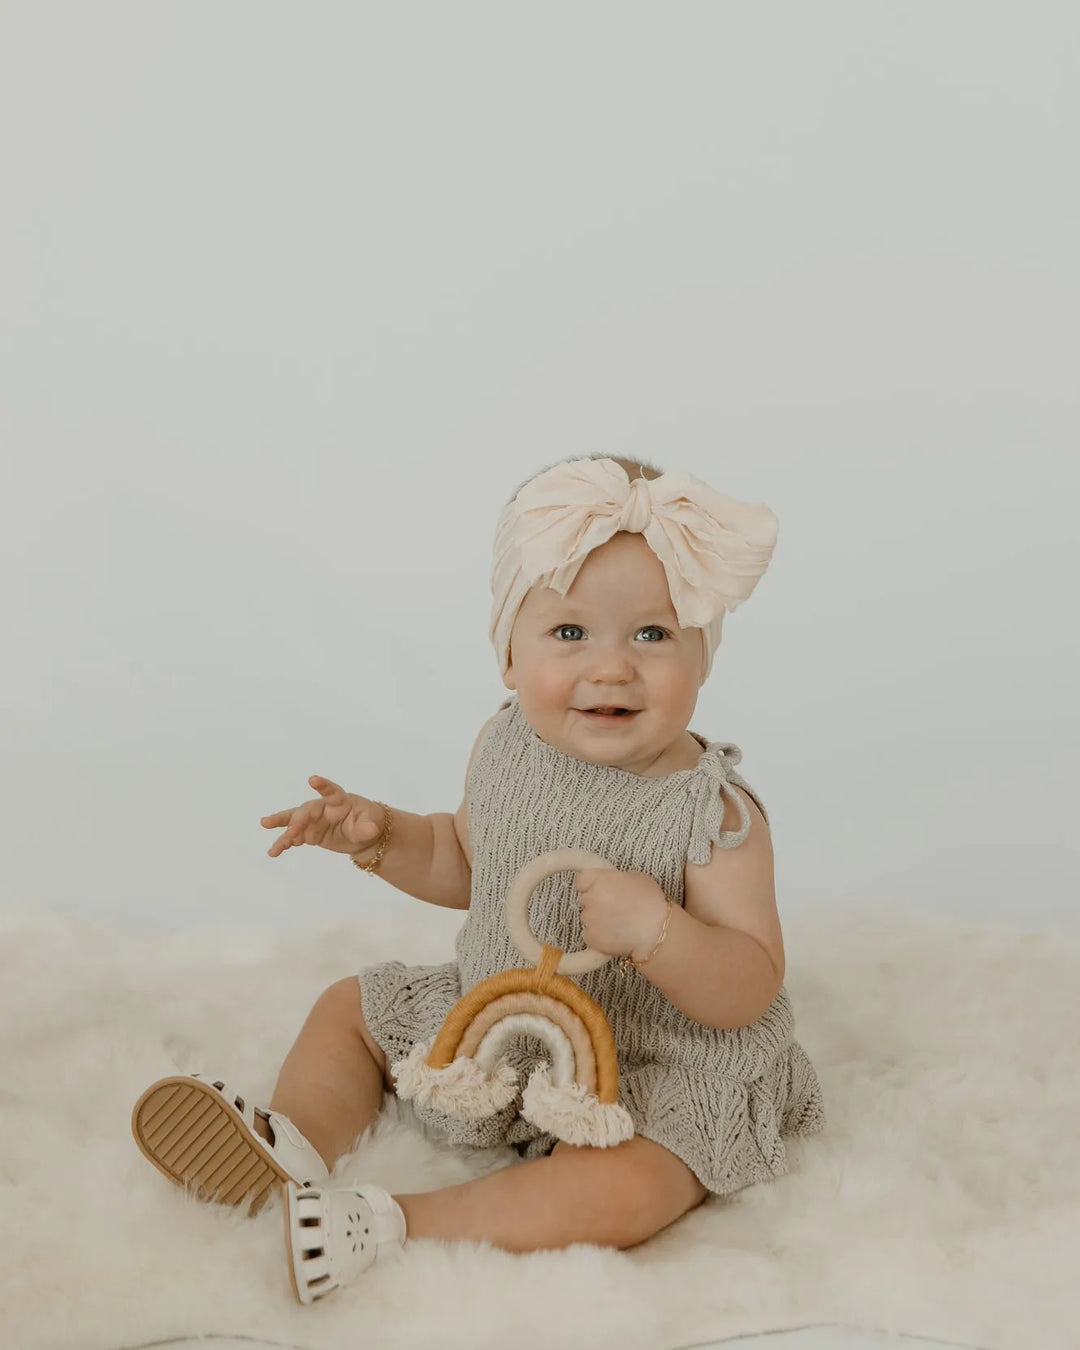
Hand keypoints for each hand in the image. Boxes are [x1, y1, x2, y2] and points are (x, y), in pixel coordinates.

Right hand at [260, 776, 384, 858]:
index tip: (312, 780)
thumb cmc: (368, 821)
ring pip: (294, 820)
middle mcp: (322, 808)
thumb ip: (367, 827)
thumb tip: (370, 830)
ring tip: (264, 823)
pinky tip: (273, 852)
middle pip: (308, 810)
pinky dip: (284, 844)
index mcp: (339, 799)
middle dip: (299, 819)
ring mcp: (313, 820)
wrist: (362, 835)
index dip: (323, 785)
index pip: (331, 790)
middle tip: (292, 830)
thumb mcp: (371, 823)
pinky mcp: (308, 833)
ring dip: (280, 823)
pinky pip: (293, 838)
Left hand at [574, 868, 669, 961]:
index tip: (599, 889)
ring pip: (588, 917)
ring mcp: (589, 919)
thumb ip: (616, 878)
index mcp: (600, 880)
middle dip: (597, 902)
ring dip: (598, 919)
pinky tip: (615, 934)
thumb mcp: (636, 878)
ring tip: (619, 922)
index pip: (582, 879)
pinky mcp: (591, 937)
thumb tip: (611, 883)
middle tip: (616, 908)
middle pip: (586, 899)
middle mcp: (591, 898)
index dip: (590, 885)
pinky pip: (589, 934)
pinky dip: (599, 935)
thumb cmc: (651, 902)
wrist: (656, 932)